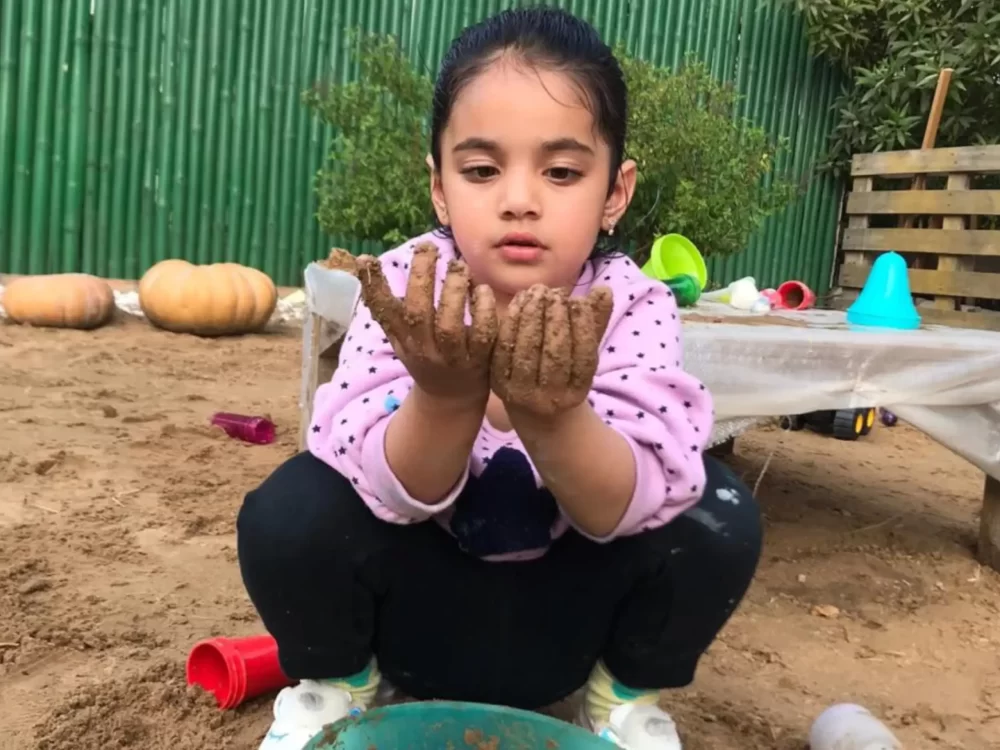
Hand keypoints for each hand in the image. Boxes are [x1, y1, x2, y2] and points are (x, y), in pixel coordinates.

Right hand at [353, 243, 498, 401]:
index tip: (366, 259)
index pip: (383, 312)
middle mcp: (423, 348)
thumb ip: (385, 304)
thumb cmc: (425, 355)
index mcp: (402, 338)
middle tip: (428, 247)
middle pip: (417, 313)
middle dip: (421, 277)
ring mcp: (451, 357)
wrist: (451, 399)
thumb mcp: (399, 334)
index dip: (372, 286)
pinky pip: (483, 334)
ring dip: (453, 292)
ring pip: (449, 325)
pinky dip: (483, 310)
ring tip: (458, 266)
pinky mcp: (480, 361)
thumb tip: (362, 262)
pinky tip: (482, 289)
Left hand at [491, 284, 612, 418]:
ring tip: (539, 291)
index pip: (583, 358)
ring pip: (528, 350)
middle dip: (556, 319)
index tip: (578, 300)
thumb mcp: (583, 350)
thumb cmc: (564, 370)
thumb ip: (595, 321)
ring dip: (533, 316)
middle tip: (556, 292)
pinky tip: (519, 302)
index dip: (582, 326)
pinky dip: (512, 322)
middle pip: (555, 354)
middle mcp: (550, 399)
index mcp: (576, 394)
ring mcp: (522, 393)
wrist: (532, 408)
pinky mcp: (498, 383)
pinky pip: (505, 349)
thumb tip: (604, 290)